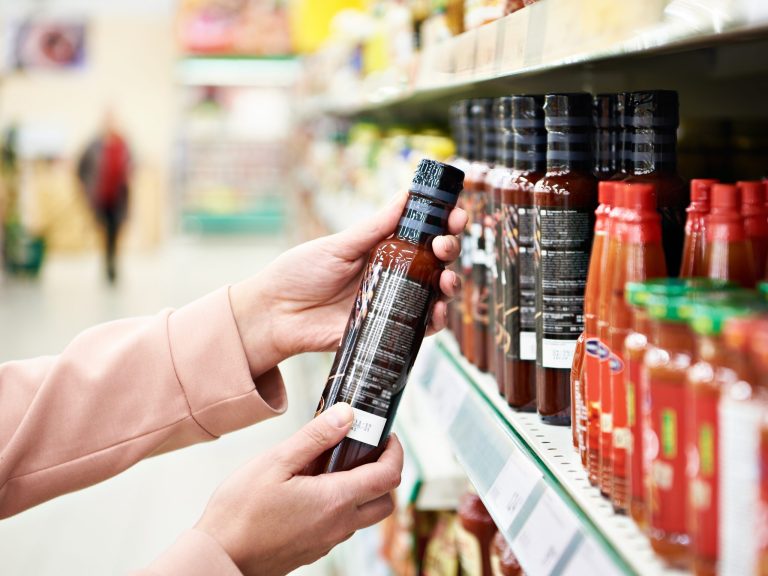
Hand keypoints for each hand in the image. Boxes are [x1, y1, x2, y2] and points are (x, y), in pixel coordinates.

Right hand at [195, 403, 402, 575]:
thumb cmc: (240, 512)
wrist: (219, 557)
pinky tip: (312, 488)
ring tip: (331, 465)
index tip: (386, 436)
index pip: (389, 477)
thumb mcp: (276, 462)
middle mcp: (339, 525)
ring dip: (361, 489)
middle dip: (384, 473)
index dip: (395, 452)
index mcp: (336, 501)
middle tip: (365, 450)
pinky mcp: (313, 549)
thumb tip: (347, 415)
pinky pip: (340, 525)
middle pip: (385, 500)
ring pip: (364, 515)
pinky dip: (340, 504)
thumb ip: (316, 437)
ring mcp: (327, 541)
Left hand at [231, 192, 466, 373]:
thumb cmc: (300, 274)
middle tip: (446, 244)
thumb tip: (406, 196)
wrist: (275, 315)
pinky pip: (420, 328)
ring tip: (446, 280)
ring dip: (449, 285)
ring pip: (434, 294)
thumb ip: (375, 227)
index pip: (421, 233)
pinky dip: (435, 321)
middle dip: (450, 250)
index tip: (455, 214)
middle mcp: (392, 274)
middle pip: (435, 262)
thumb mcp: (338, 246)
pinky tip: (438, 312)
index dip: (443, 223)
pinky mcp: (386, 330)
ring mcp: (392, 302)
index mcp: (382, 248)